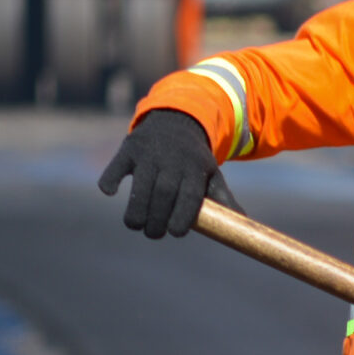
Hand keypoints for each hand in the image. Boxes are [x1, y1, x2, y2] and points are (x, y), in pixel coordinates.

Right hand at [98, 110, 236, 238]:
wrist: (175, 121)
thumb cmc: (193, 159)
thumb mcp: (210, 175)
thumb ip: (223, 199)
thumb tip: (242, 223)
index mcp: (195, 169)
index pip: (189, 196)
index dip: (182, 216)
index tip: (176, 232)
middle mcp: (172, 161)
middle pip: (164, 194)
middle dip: (157, 219)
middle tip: (154, 234)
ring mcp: (149, 154)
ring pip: (141, 185)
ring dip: (136, 209)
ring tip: (136, 225)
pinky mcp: (129, 149)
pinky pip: (117, 165)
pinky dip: (111, 179)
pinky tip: (110, 193)